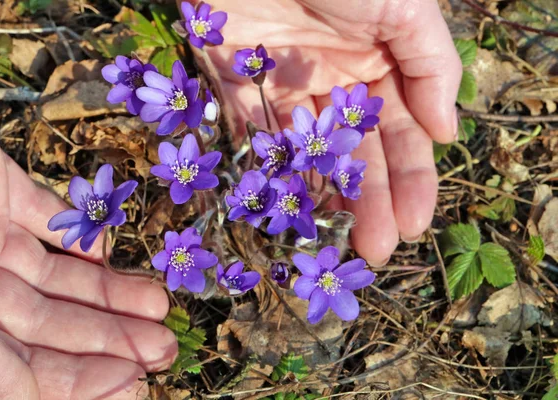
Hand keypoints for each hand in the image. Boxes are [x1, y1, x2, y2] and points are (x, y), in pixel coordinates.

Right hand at [0, 94, 176, 398]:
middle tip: (163, 349)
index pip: (13, 368)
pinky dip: (77, 236)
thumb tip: (5, 391)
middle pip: (44, 323)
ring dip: (108, 293)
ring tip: (161, 306)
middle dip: (105, 340)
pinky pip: (44, 217)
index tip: (132, 383)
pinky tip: (107, 256)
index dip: (71, 383)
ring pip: (55, 275)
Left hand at [202, 0, 460, 264]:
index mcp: (381, 64)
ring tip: (334, 242)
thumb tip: (447, 132)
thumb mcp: (407, 8)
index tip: (415, 223)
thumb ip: (431, 67)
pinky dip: (267, 171)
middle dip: (370, 201)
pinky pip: (253, 136)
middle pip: (356, 154)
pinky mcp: (235, 85)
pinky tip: (282, 210)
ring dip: (322, 198)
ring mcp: (285, 87)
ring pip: (307, 155)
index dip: (412, 179)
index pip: (403, 133)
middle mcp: (335, 82)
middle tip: (375, 249)